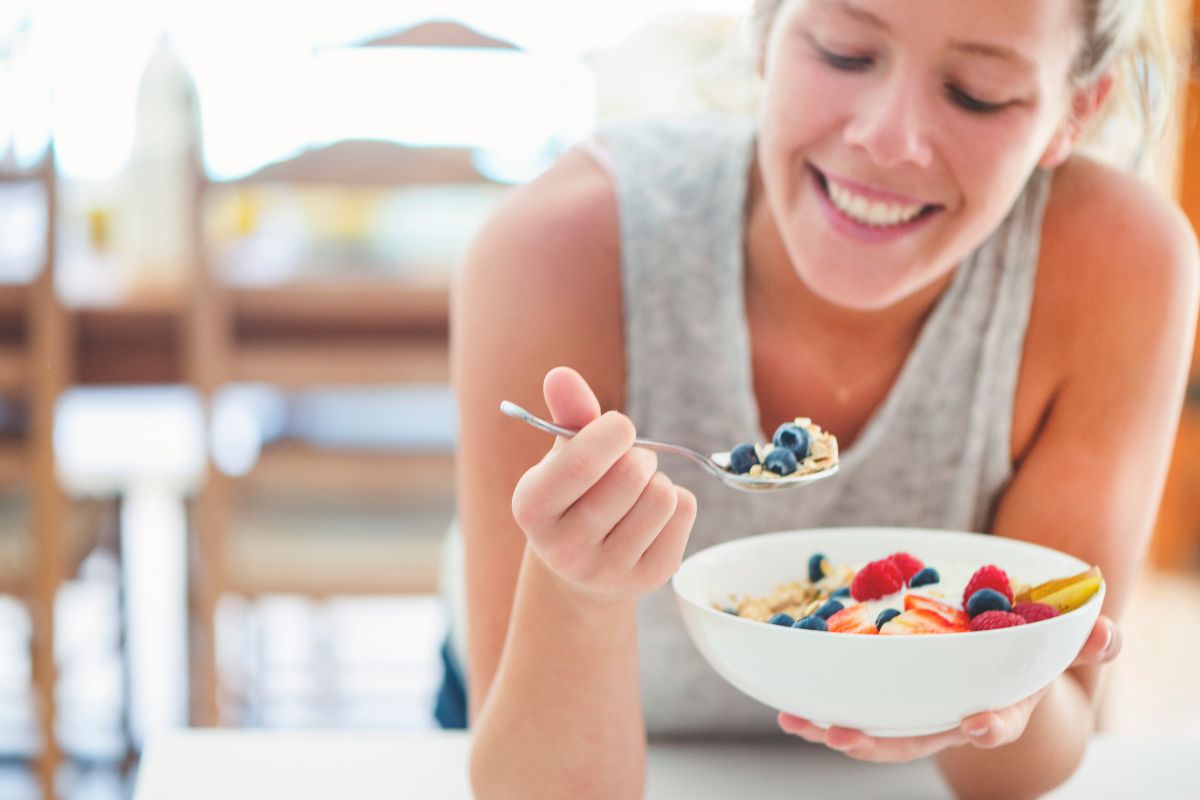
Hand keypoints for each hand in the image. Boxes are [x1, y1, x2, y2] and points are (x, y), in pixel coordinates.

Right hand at [510, 366, 697, 599]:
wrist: (583, 569)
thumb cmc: (573, 494)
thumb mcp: (561, 455)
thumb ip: (566, 414)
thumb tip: (560, 374)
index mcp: (532, 509)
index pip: (582, 462)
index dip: (613, 431)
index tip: (619, 427)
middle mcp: (564, 549)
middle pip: (631, 475)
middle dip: (638, 454)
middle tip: (626, 462)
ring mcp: (608, 571)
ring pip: (663, 495)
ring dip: (657, 479)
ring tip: (637, 490)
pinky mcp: (649, 578)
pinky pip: (685, 512)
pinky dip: (677, 500)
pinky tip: (651, 514)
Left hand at [778, 614, 1121, 761]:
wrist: (999, 655)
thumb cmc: (1031, 648)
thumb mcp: (1063, 639)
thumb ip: (1086, 639)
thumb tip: (1106, 632)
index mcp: (999, 704)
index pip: (999, 722)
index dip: (991, 726)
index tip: (979, 726)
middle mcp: (951, 716)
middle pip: (916, 739)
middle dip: (878, 743)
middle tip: (844, 736)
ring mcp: (915, 712)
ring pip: (874, 732)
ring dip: (835, 729)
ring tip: (799, 721)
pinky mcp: (887, 698)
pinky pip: (852, 708)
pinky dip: (820, 707)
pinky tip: (786, 703)